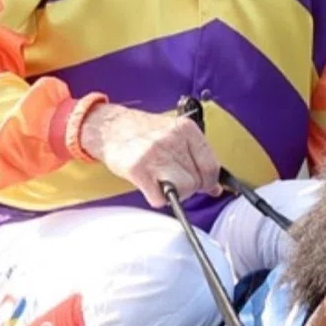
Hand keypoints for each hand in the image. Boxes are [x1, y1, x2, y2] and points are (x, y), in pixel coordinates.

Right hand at [79, 102, 222, 200]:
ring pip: (182, 190)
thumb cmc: (143, 132)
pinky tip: (150, 186)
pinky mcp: (138, 169)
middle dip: (189, 187)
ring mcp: (154, 154)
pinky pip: (159, 198)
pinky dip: (157, 198)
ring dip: (174, 194)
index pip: (211, 166)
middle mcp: (172, 140)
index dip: (209, 182)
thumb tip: (216, 186)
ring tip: (163, 182)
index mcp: (186, 129)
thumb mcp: (175, 134)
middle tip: (175, 180)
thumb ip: (197, 157)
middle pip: (197, 181)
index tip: (205, 185)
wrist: (109, 127)